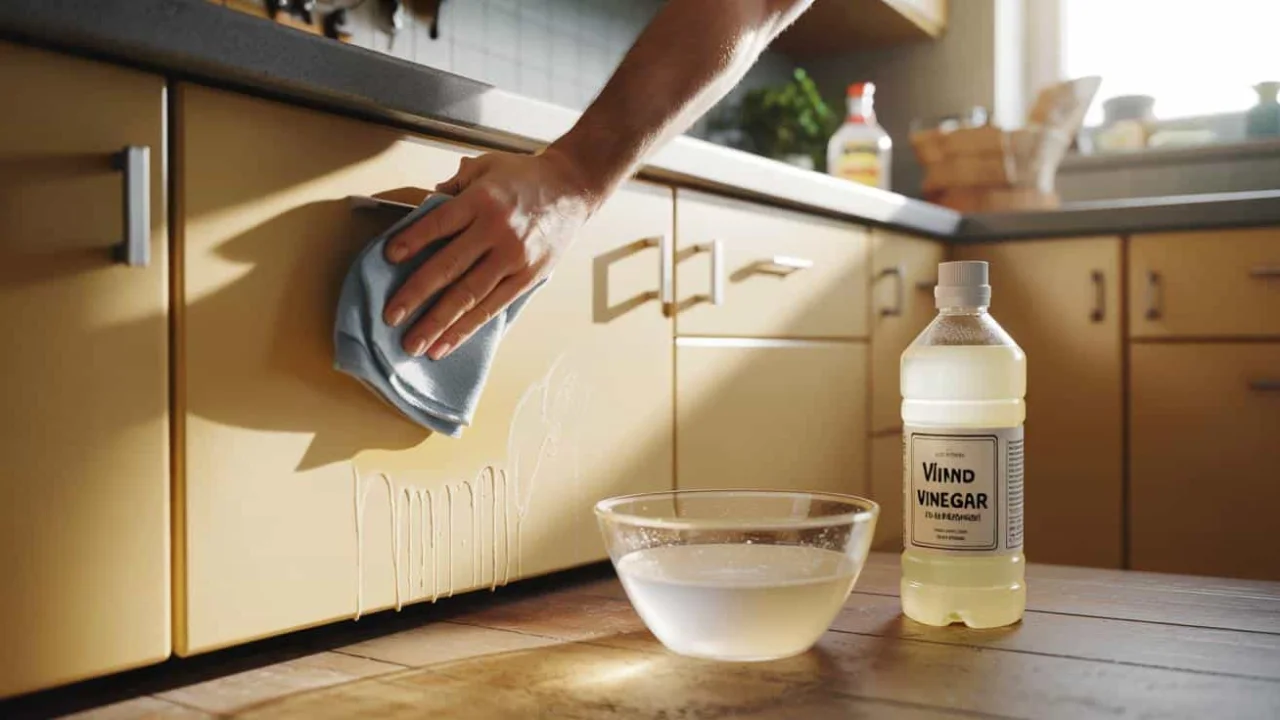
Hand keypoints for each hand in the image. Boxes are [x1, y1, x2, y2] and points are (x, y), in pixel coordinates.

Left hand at [383, 149, 597, 359]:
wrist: (573, 187)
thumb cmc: (524, 177)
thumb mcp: (486, 166)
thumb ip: (453, 186)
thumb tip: (421, 208)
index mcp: (483, 200)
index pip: (440, 223)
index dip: (413, 241)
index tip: (388, 258)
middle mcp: (497, 231)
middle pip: (450, 267)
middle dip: (416, 294)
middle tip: (390, 316)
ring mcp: (514, 258)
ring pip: (470, 296)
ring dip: (438, 323)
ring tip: (414, 344)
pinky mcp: (528, 278)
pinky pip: (493, 308)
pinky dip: (467, 328)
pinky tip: (446, 344)